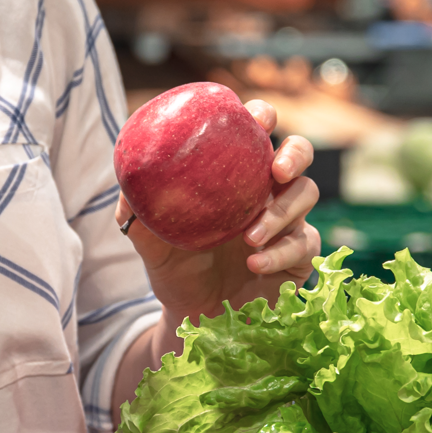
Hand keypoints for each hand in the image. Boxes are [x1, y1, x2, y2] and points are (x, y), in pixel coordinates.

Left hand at [115, 99, 320, 328]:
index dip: (262, 116)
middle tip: (277, 169)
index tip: (259, 119)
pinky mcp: (299, 255)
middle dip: (295, 154)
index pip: (254, 133)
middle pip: (299, 154)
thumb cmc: (176, 268)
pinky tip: (255, 264)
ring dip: (281, 213)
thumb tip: (125, 182)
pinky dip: (280, 253)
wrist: (194, 316)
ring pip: (306, 196)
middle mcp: (266, 191)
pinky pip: (303, 244)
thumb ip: (136, 212)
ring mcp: (288, 221)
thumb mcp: (150, 242)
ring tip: (250, 237)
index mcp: (235, 174)